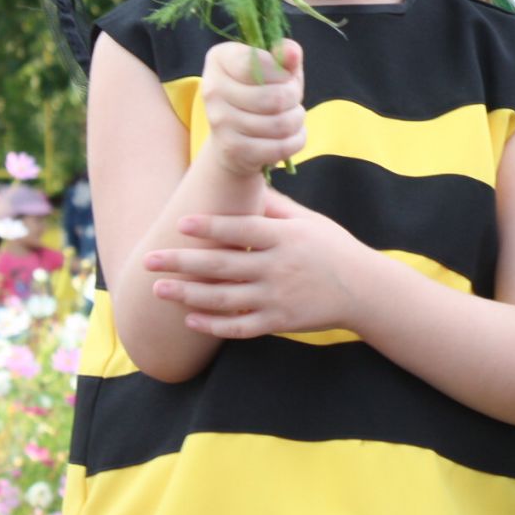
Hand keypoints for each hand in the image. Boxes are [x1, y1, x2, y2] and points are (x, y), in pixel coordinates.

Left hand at [146, 189, 368, 338]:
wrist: (364, 289)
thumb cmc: (333, 248)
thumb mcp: (308, 221)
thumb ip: (274, 207)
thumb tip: (244, 188)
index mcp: (285, 237)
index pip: (240, 230)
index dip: (209, 227)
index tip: (180, 224)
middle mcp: (278, 267)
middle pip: (222, 265)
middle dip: (182, 263)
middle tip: (149, 259)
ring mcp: (278, 297)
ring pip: (224, 298)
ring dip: (188, 294)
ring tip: (158, 289)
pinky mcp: (280, 321)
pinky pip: (241, 326)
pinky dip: (214, 325)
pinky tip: (190, 319)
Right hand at [199, 39, 307, 175]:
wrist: (235, 139)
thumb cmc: (260, 93)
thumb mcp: (275, 69)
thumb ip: (285, 56)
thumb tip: (292, 52)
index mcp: (219, 58)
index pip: (255, 63)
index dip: (282, 72)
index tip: (285, 76)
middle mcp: (212, 89)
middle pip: (275, 97)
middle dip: (294, 98)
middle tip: (292, 99)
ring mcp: (219, 122)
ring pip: (281, 124)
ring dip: (297, 120)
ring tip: (291, 116)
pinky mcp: (232, 150)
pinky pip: (280, 147)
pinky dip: (296, 140)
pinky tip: (290, 135)